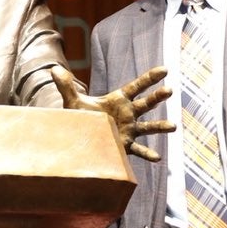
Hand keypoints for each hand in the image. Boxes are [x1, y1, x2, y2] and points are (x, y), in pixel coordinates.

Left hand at [54, 65, 173, 161]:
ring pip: (148, 127)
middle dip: (158, 97)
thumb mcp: (73, 101)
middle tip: (169, 90)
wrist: (81, 136)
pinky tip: (157, 158)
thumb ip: (66, 86)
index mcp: (119, 100)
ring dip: (160, 126)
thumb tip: (53, 69)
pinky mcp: (126, 145)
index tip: (165, 70)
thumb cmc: (81, 117)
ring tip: (173, 126)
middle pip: (146, 103)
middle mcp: (128, 114)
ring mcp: (129, 130)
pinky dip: (147, 154)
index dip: (150, 78)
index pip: (137, 86)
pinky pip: (139, 150)